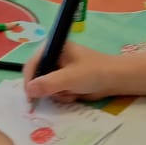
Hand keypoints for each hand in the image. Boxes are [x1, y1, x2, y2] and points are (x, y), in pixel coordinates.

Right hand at [24, 43, 145, 102]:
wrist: (116, 79)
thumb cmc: (94, 72)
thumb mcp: (70, 78)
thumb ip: (49, 84)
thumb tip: (29, 90)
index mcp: (53, 47)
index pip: (32, 63)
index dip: (29, 80)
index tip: (30, 97)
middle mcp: (53, 56)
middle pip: (37, 76)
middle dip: (48, 89)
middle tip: (59, 94)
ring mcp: (59, 69)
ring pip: (46, 87)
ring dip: (58, 94)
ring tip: (73, 92)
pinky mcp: (65, 80)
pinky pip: (55, 91)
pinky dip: (64, 96)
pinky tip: (76, 94)